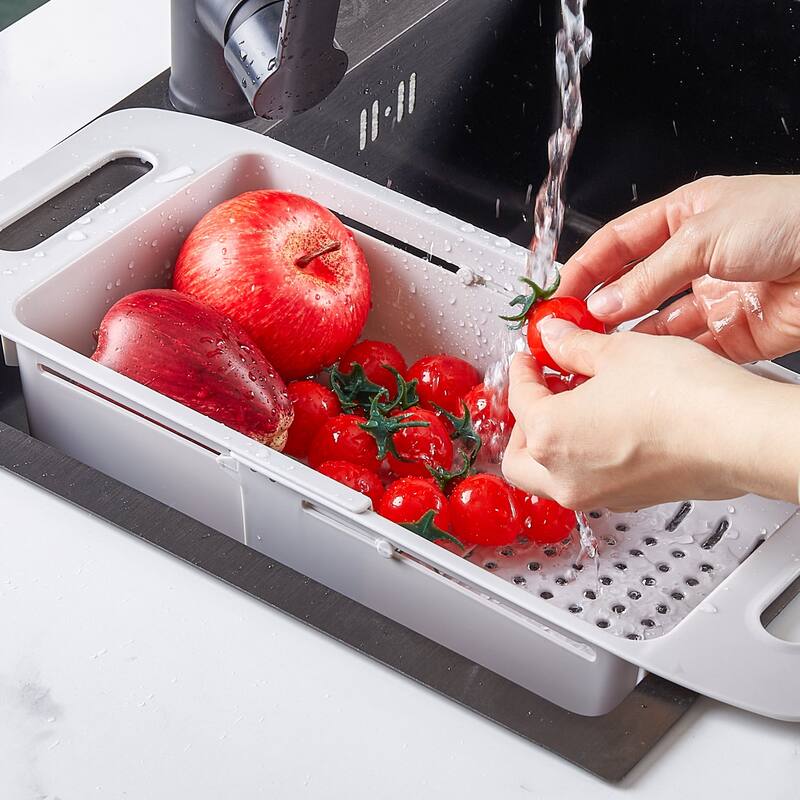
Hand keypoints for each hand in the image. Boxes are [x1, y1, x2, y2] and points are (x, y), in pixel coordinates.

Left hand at [501, 319, 799, 510]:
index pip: (518, 398)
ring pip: (548, 476)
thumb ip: (573, 345)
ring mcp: (595, 495)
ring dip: (551, 442)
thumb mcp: (616, 352)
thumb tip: (553, 335)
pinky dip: (581, 458)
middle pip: (519, 453)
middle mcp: (564, 476)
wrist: (739, 435)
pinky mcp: (626, 500)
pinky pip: (584, 482)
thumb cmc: (683, 398)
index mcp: (549, 435)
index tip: (530, 357)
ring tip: (576, 405)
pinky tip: (605, 426)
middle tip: (543, 389)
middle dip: (525, 420)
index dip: (523, 370)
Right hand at [560, 175, 799, 362]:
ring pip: (654, 323)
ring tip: (595, 351)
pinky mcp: (732, 333)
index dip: (584, 267)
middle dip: (599, 307)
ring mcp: (712, 296)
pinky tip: (637, 365)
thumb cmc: (792, 218)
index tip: (557, 292)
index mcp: (684, 217)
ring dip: (626, 337)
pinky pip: (685, 349)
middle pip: (632, 286)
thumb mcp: (703, 235)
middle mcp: (694, 258)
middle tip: (568, 328)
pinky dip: (660, 358)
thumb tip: (602, 305)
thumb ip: (647, 276)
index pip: (618, 243)